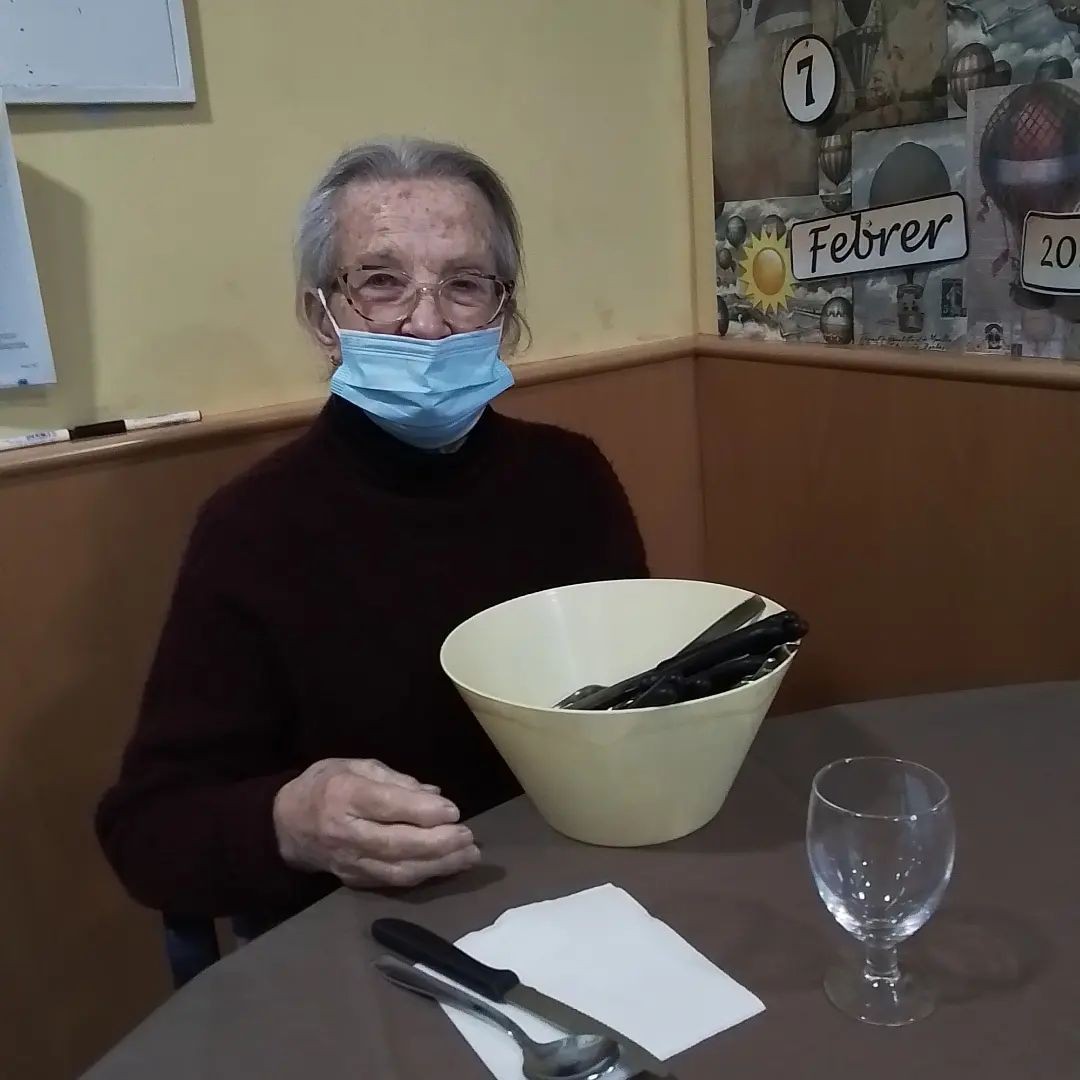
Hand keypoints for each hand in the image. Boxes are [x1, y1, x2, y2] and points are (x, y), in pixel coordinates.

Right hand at [273, 758, 479, 887]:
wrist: (284, 825)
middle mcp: (345, 832)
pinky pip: (392, 882)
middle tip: (468, 837)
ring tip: (468, 856)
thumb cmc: (325, 784)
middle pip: (395, 844)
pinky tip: (446, 866)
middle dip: (437, 843)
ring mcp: (348, 861)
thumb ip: (394, 779)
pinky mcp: (353, 880)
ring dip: (437, 866)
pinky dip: (422, 875)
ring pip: (397, 870)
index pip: (386, 806)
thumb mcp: (355, 765)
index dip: (421, 810)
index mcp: (344, 794)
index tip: (453, 810)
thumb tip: (433, 792)